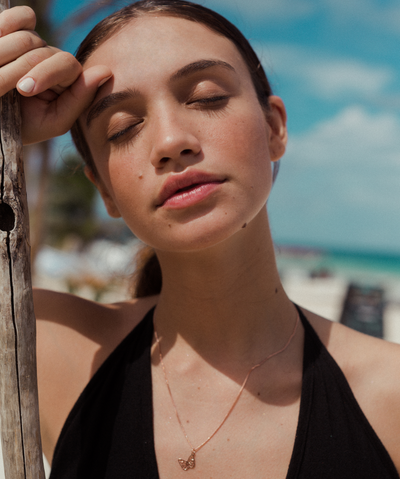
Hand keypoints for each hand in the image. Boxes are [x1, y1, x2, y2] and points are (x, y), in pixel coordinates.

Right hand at [0, 6, 111, 143]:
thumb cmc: (25, 127)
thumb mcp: (55, 121)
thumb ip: (80, 100)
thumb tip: (106, 71)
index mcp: (67, 78)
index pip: (67, 63)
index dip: (46, 74)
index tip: (24, 90)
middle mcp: (51, 59)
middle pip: (47, 51)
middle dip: (25, 70)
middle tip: (9, 88)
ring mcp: (32, 45)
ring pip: (29, 37)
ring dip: (9, 56)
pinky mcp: (13, 31)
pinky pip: (19, 16)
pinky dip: (7, 26)